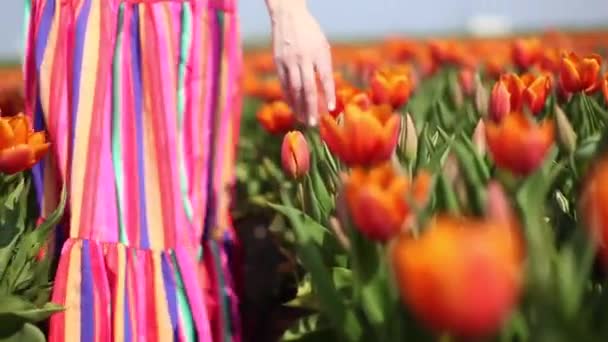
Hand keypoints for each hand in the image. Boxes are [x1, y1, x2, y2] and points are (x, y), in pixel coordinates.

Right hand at [266, 0, 334, 125]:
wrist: (288, 16)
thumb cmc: (310, 33)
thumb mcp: (322, 45)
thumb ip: (325, 66)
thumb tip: (327, 91)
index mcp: (319, 52)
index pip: (325, 77)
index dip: (328, 94)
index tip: (331, 109)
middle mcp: (304, 57)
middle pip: (308, 87)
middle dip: (311, 106)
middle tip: (313, 122)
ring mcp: (289, 60)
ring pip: (294, 88)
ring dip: (298, 106)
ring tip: (303, 119)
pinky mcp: (278, 62)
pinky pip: (283, 84)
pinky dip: (288, 97)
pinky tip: (292, 107)